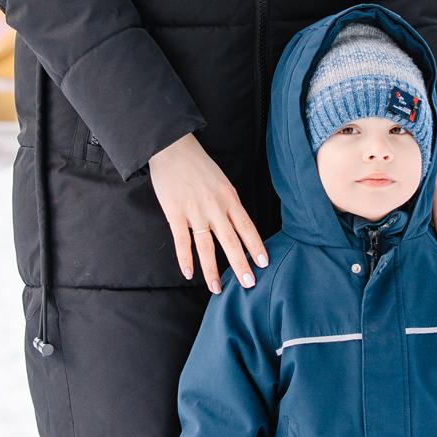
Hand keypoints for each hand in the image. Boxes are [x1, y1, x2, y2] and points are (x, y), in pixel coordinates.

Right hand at [149, 132, 268, 293]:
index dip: (256, 246)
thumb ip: (228, 203)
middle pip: (230, 241)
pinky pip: (182, 240)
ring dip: (212, 270)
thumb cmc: (198, 165)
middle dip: (240, 264)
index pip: (247, 227)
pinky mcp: (175, 213)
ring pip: (206, 246)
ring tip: (217, 288)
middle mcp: (215, 207)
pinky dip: (185, 259)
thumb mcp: (221, 181)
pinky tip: (189, 274)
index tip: (264, 263)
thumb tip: (236, 226)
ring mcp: (194, 211)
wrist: (172, 148)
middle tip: (249, 284)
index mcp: (229, 198)